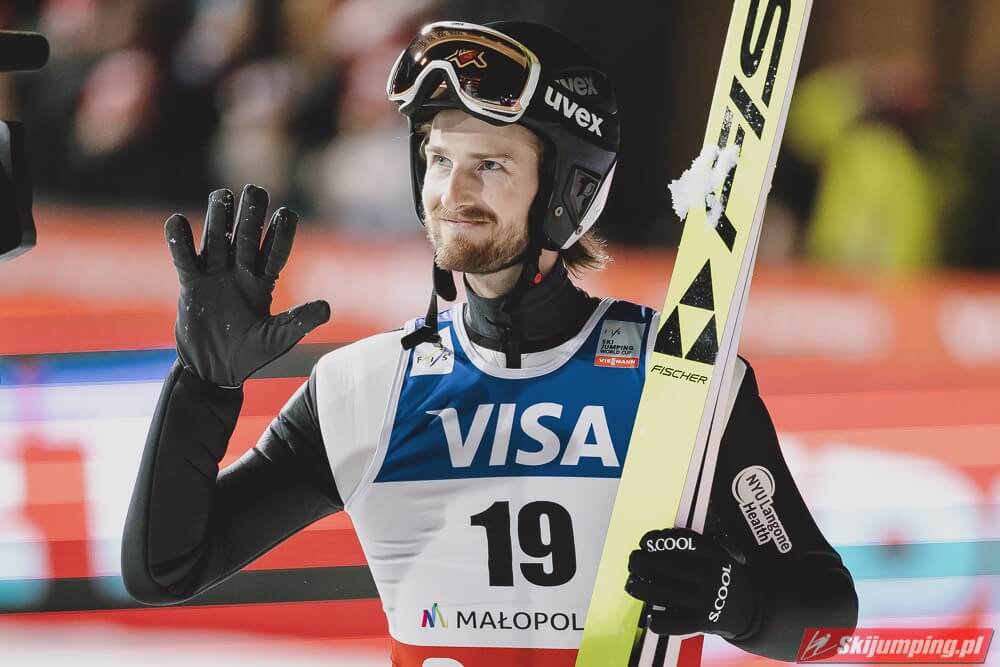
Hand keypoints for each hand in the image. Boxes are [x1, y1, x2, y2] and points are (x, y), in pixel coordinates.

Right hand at [165, 184, 330, 385]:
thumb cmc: (250, 355)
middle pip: (246, 237)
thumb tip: (327, 308)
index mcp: (263, 282)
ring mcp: (214, 274)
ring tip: (222, 196)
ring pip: (217, 239)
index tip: (286, 214)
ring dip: (219, 218)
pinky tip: (177, 221)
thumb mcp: (278, 339)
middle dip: (251, 215)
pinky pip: (184, 257)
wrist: (213, 370)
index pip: (274, 252)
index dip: (280, 234)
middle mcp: (240, 272)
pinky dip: (179, 240)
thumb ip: (299, 322)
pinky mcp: (190, 283)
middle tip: (255, 189)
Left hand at [625, 527, 755, 638]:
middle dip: (643, 562)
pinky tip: (651, 616)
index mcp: (716, 555)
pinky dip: (658, 620)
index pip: (684, 543)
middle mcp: (711, 575)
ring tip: (631, 585)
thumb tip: (660, 539)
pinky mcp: (703, 622)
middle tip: (633, 561)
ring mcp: (707, 599)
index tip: (644, 541)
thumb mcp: (722, 554)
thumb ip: (698, 546)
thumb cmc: (727, 577)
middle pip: (669, 567)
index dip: (660, 540)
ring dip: (642, 589)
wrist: (752, 611)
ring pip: (665, 593)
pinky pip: (673, 622)